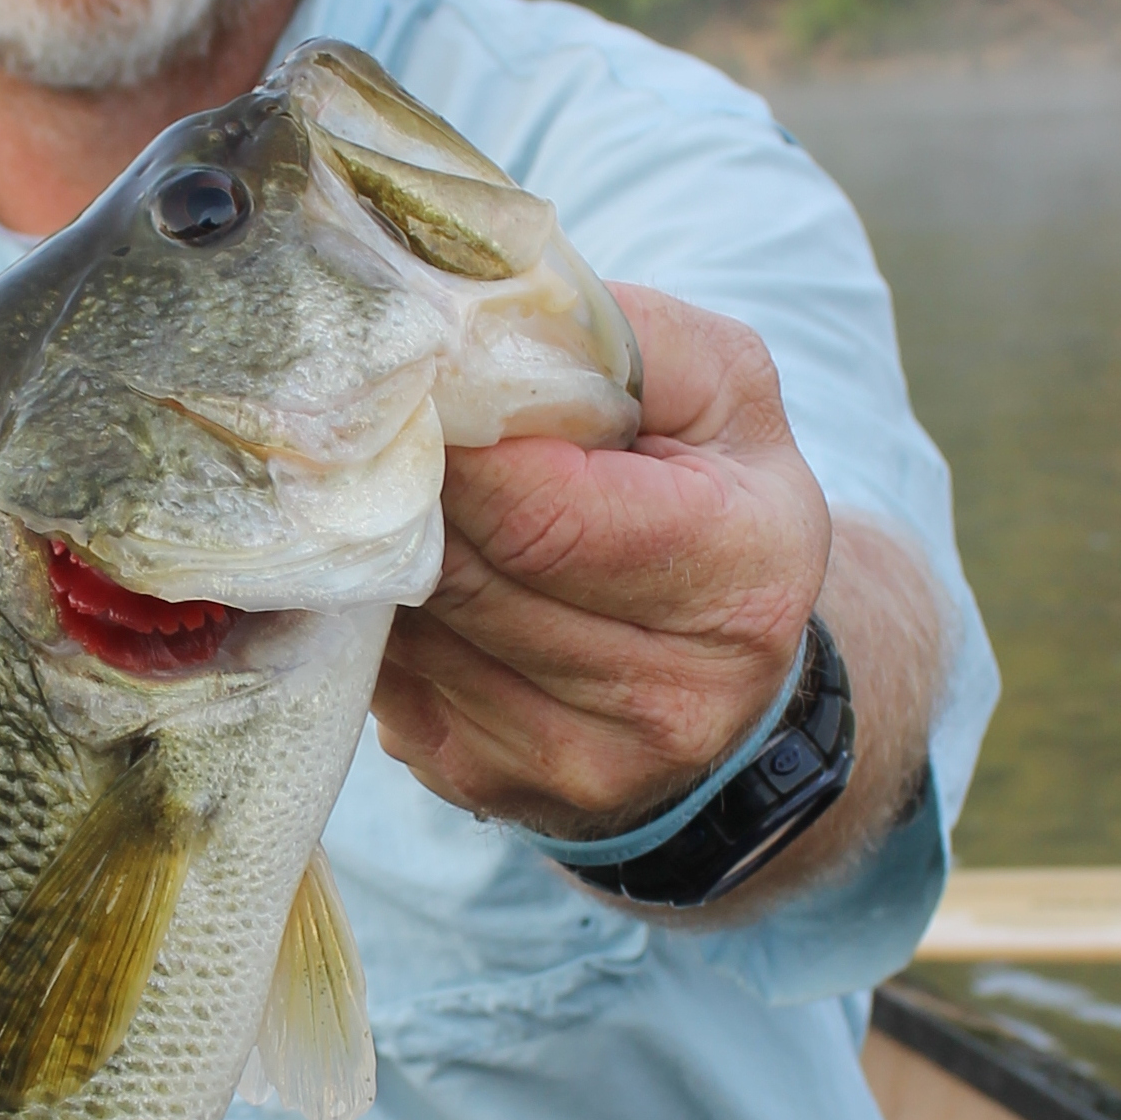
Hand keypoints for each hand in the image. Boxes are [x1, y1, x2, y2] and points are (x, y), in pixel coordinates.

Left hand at [375, 284, 832, 842]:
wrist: (730, 664)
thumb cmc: (715, 491)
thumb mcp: (719, 387)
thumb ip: (620, 338)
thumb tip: (477, 327)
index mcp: (743, 574)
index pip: (544, 512)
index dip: (460, 442)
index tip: (413, 385)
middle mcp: (676, 694)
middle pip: (467, 573)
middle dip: (412, 492)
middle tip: (377, 427)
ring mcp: (585, 762)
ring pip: (418, 630)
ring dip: (388, 558)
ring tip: (399, 499)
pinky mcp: (499, 791)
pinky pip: (391, 683)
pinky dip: (383, 621)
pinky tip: (408, 577)